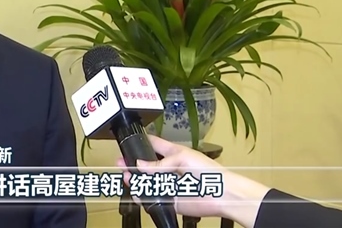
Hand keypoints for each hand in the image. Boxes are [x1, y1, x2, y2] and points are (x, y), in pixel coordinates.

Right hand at [116, 135, 270, 226]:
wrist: (221, 194)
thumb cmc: (209, 171)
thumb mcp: (182, 157)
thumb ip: (159, 162)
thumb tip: (140, 165)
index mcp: (173, 153)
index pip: (153, 144)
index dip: (141, 142)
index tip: (128, 141)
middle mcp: (168, 168)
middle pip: (145, 165)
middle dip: (132, 163)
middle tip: (121, 163)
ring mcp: (167, 184)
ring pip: (146, 182)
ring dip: (135, 180)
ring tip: (127, 177)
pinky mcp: (169, 199)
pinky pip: (151, 198)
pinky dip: (142, 196)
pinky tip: (137, 191)